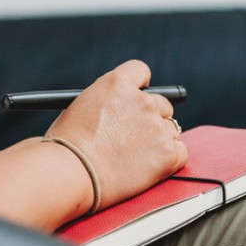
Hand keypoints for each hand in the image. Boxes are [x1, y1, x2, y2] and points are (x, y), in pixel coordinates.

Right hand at [45, 60, 187, 209]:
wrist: (71, 173)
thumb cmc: (65, 147)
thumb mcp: (79, 108)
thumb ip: (104, 104)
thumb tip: (115, 112)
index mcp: (117, 84)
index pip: (141, 71)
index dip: (141, 86)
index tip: (139, 96)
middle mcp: (142, 100)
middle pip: (161, 104)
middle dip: (151, 119)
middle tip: (135, 138)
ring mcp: (157, 126)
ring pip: (170, 129)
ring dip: (158, 141)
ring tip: (134, 158)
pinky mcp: (168, 152)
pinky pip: (180, 152)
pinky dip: (168, 160)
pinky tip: (148, 168)